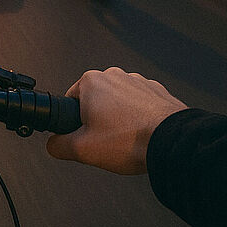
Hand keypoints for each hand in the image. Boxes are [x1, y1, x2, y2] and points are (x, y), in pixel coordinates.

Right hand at [46, 67, 186, 174]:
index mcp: (91, 82)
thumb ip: (58, 145)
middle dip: (98, 120)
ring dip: (120, 119)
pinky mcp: (158, 92)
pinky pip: (141, 106)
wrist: (173, 142)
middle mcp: (114, 76)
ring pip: (119, 103)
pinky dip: (139, 119)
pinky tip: (142, 135)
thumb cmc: (130, 140)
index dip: (74, 122)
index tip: (83, 135)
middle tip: (105, 140)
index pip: (70, 100)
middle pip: (95, 101)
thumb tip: (53, 144)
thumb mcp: (82, 150)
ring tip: (127, 140)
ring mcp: (139, 81)